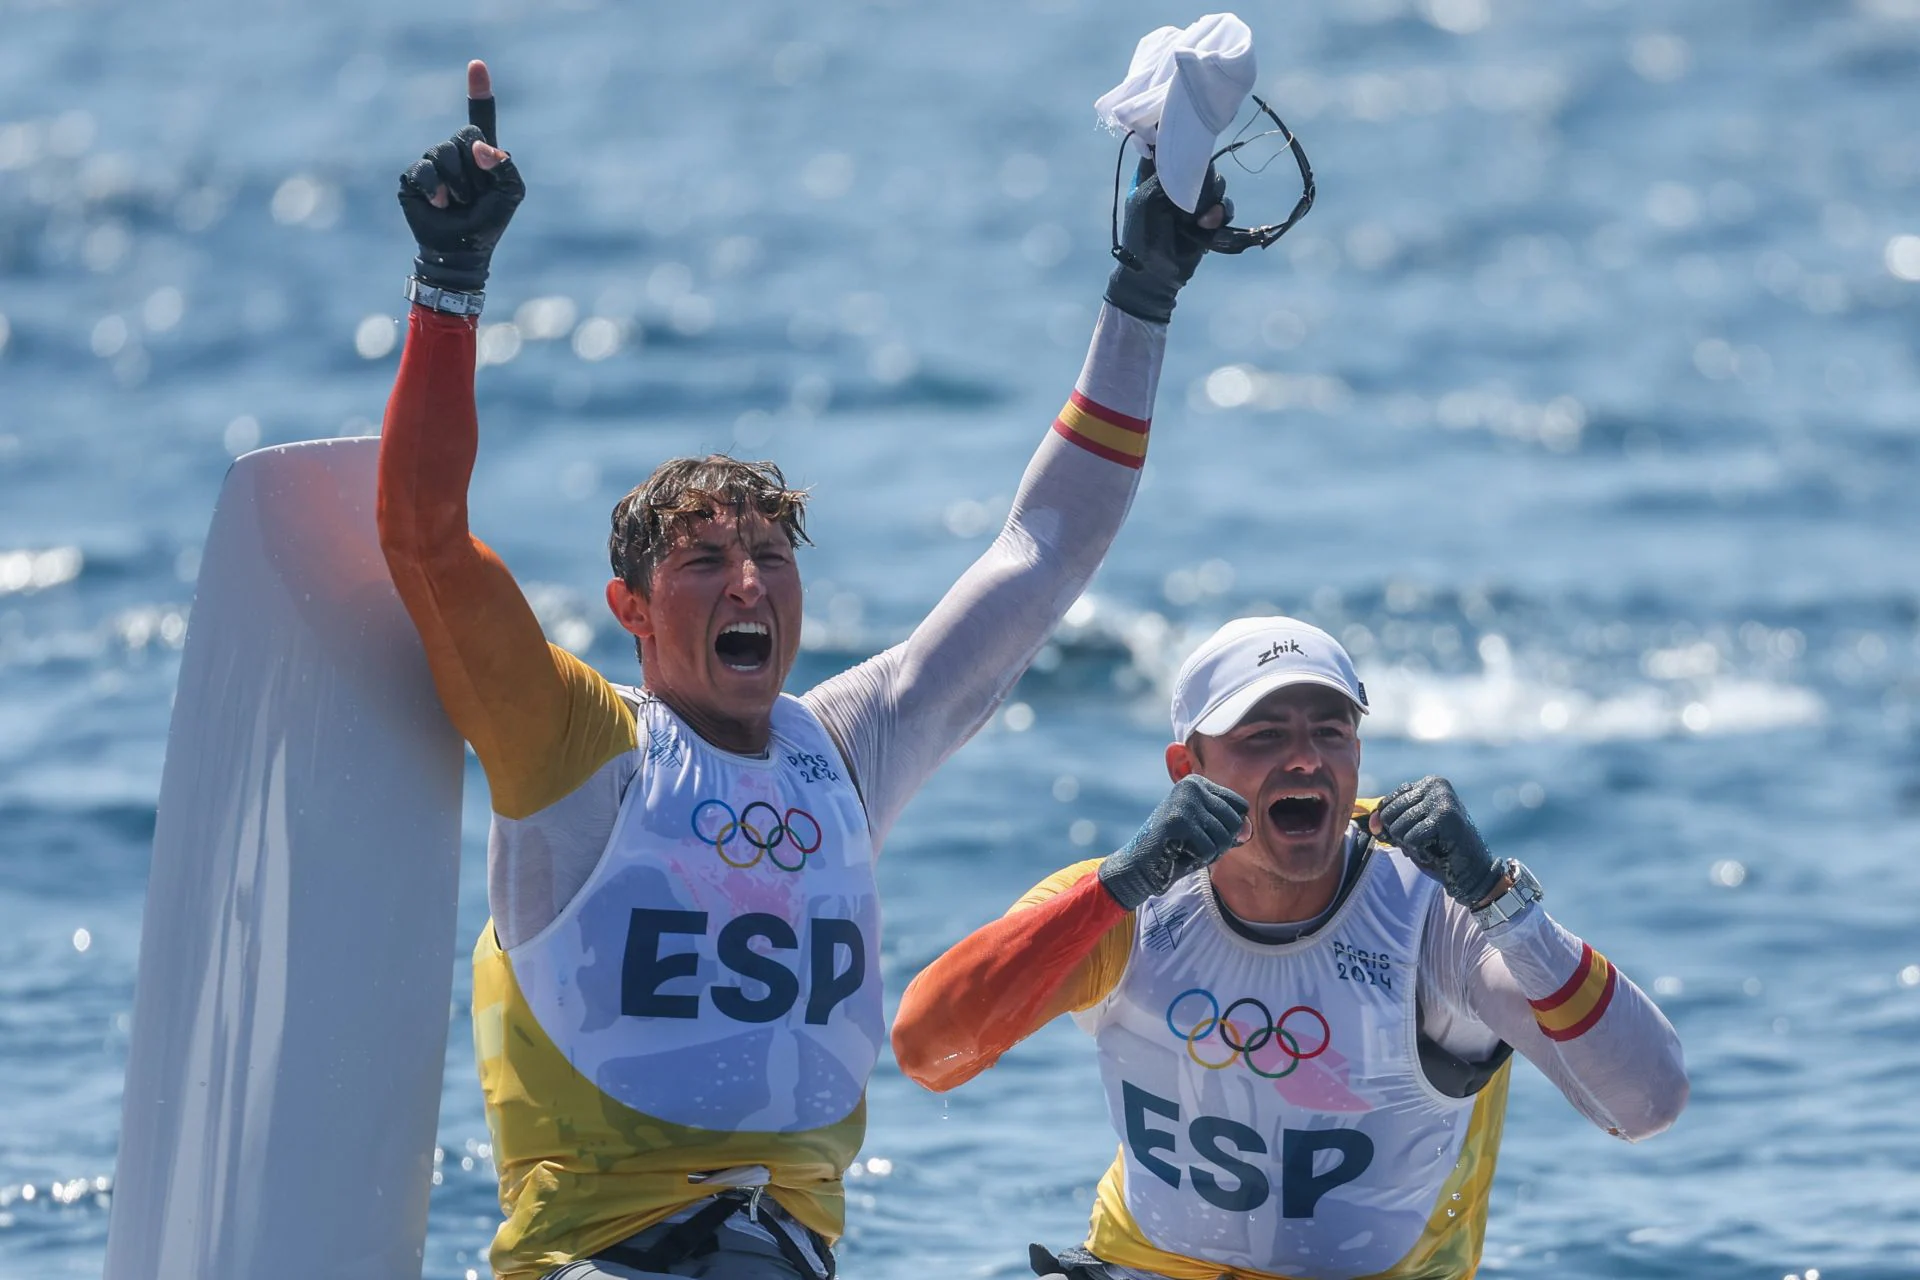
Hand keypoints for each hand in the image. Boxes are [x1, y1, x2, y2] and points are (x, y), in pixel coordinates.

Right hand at [397, 60, 524, 291]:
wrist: (462, 250)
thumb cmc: (489, 221)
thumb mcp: (511, 193)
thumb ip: (503, 166)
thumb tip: (479, 147)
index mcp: (481, 151)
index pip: (480, 116)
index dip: (478, 91)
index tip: (477, 64)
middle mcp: (455, 151)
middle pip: (464, 136)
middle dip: (474, 170)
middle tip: (474, 195)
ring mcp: (432, 161)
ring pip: (444, 152)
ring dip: (457, 184)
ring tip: (456, 203)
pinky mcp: (413, 176)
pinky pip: (424, 169)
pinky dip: (436, 188)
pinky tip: (439, 204)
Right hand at [1098, 776, 1248, 910]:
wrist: (1138, 865)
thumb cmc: (1175, 848)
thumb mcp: (1207, 832)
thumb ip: (1230, 829)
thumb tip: (1247, 830)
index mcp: (1198, 782)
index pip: (1240, 806)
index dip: (1229, 828)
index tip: (1203, 833)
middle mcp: (1192, 785)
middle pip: (1235, 821)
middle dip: (1221, 842)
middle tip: (1196, 845)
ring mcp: (1184, 801)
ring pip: (1224, 836)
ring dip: (1210, 852)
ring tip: (1187, 849)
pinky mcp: (1177, 821)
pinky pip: (1209, 848)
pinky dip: (1198, 859)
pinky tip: (1179, 854)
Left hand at [1104, 158, 1231, 324]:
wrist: (1154, 275)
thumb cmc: (1143, 235)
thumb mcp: (1149, 198)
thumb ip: (1170, 174)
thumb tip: (1196, 159)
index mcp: (1153, 174)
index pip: (1171, 145)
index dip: (1183, 142)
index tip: (1193, 140)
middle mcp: (1175, 183)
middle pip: (1201, 163)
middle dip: (1201, 180)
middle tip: (1192, 198)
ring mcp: (1192, 201)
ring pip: (1216, 183)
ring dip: (1211, 200)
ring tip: (1198, 220)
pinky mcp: (1208, 218)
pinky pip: (1224, 205)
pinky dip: (1220, 213)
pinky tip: (1207, 225)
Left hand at [1369, 776, 1504, 907]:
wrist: (1472, 872)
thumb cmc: (1439, 850)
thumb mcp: (1408, 831)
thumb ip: (1387, 823)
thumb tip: (1372, 822)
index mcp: (1428, 783)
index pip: (1387, 802)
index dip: (1389, 826)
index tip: (1412, 835)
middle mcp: (1436, 785)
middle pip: (1389, 814)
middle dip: (1400, 836)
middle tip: (1425, 842)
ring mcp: (1442, 799)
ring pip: (1398, 827)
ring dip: (1410, 845)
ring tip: (1433, 846)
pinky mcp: (1445, 817)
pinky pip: (1410, 838)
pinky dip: (1419, 851)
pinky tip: (1438, 851)